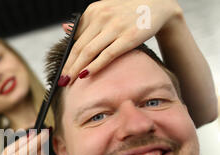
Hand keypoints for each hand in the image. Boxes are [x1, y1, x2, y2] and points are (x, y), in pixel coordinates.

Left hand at [61, 0, 182, 84]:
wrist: (158, 5)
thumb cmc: (128, 13)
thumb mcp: (104, 11)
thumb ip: (86, 23)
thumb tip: (64, 28)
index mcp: (93, 11)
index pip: (74, 39)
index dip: (66, 57)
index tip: (60, 71)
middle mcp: (102, 17)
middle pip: (79, 47)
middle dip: (68, 67)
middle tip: (61, 81)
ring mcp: (115, 27)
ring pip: (89, 52)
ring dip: (76, 69)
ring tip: (69, 81)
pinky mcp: (129, 37)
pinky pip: (107, 55)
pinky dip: (94, 66)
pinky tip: (85, 75)